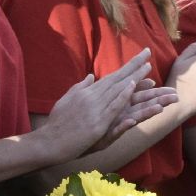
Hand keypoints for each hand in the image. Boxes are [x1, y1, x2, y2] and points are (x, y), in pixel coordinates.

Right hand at [38, 50, 152, 157]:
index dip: (126, 67)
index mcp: (86, 92)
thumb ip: (80, 88)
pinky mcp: (96, 123)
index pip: (110, 77)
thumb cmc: (56, 124)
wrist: (47, 142)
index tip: (139, 58)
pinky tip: (132, 87)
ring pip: (117, 90)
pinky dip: (122, 96)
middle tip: (147, 53)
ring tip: (147, 67)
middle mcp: (91, 97)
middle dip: (133, 66)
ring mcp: (94, 109)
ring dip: (133, 78)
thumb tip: (91, 76)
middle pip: (116, 79)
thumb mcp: (66, 101)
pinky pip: (112, 107)